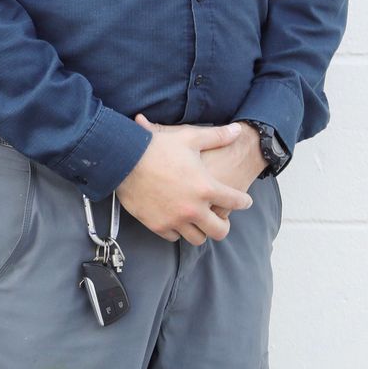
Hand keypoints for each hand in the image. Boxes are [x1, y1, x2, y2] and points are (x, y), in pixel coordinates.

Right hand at [115, 117, 253, 245]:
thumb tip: (238, 129)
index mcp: (206, 188)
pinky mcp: (157, 225)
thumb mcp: (190, 138)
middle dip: (223, 225)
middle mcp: (193, 209)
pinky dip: (178, 231)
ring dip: (200, 230)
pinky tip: (176, 221)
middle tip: (220, 218)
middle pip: (219, 231)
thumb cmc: (157, 147)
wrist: (123, 160)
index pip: (236, 202)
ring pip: (197, 239)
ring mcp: (174, 219)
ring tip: (198, 222)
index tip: (243, 201)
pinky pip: (174, 237)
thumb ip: (217, 136)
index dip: (244, 201)